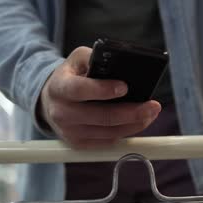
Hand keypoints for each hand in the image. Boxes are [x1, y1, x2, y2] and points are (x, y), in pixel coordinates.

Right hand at [38, 46, 161, 148]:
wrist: (50, 101)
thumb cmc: (69, 77)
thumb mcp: (75, 60)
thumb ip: (93, 57)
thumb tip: (118, 62)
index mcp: (59, 88)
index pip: (79, 90)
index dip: (102, 90)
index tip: (125, 87)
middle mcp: (61, 113)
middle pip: (101, 117)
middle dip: (131, 112)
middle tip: (153, 106)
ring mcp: (69, 132)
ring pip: (109, 132)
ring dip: (134, 124)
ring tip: (150, 113)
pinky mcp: (78, 144)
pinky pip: (108, 142)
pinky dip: (126, 132)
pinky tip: (137, 122)